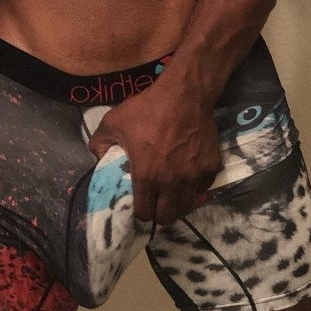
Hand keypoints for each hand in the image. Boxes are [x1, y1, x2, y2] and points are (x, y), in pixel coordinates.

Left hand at [88, 80, 222, 223]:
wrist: (184, 94)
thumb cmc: (148, 108)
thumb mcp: (113, 121)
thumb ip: (99, 143)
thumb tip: (99, 158)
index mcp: (147, 176)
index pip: (145, 213)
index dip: (140, 212)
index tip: (140, 204)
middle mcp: (172, 182)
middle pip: (168, 217)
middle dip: (160, 214)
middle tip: (158, 202)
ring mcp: (195, 176)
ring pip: (188, 205)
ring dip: (180, 202)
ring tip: (174, 193)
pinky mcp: (212, 166)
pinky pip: (205, 186)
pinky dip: (198, 186)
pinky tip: (191, 176)